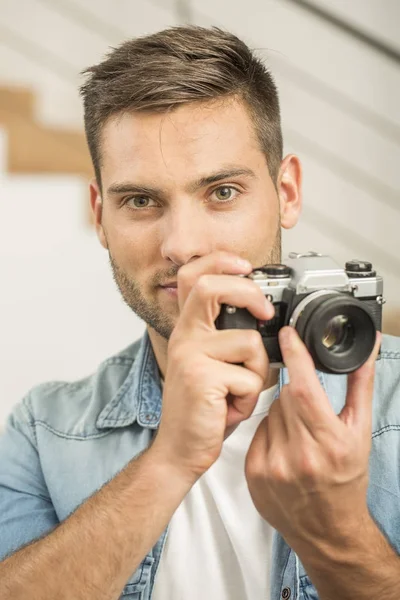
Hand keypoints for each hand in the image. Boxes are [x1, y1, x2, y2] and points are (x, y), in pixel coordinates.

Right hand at [152, 252, 273, 483]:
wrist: (181, 448)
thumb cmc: (202, 407)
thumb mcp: (211, 363)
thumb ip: (227, 337)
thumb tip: (265, 317)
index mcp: (188, 329)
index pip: (193, 276)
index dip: (220, 262)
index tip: (246, 266)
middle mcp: (184, 336)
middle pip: (211, 287)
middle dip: (249, 293)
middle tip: (265, 311)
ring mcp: (190, 355)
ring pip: (249, 342)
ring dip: (257, 372)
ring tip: (239, 390)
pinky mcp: (201, 378)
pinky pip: (250, 377)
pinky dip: (251, 397)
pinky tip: (233, 406)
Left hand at [245, 326, 380, 549]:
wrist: (326, 529)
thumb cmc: (346, 480)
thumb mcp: (359, 433)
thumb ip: (360, 386)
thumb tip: (366, 350)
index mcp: (328, 442)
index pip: (303, 388)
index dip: (295, 356)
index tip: (288, 335)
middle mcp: (298, 455)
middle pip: (285, 396)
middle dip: (296, 393)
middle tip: (309, 412)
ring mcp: (271, 465)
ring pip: (270, 412)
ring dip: (283, 414)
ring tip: (299, 435)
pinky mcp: (252, 472)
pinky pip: (257, 431)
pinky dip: (269, 431)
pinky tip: (284, 447)